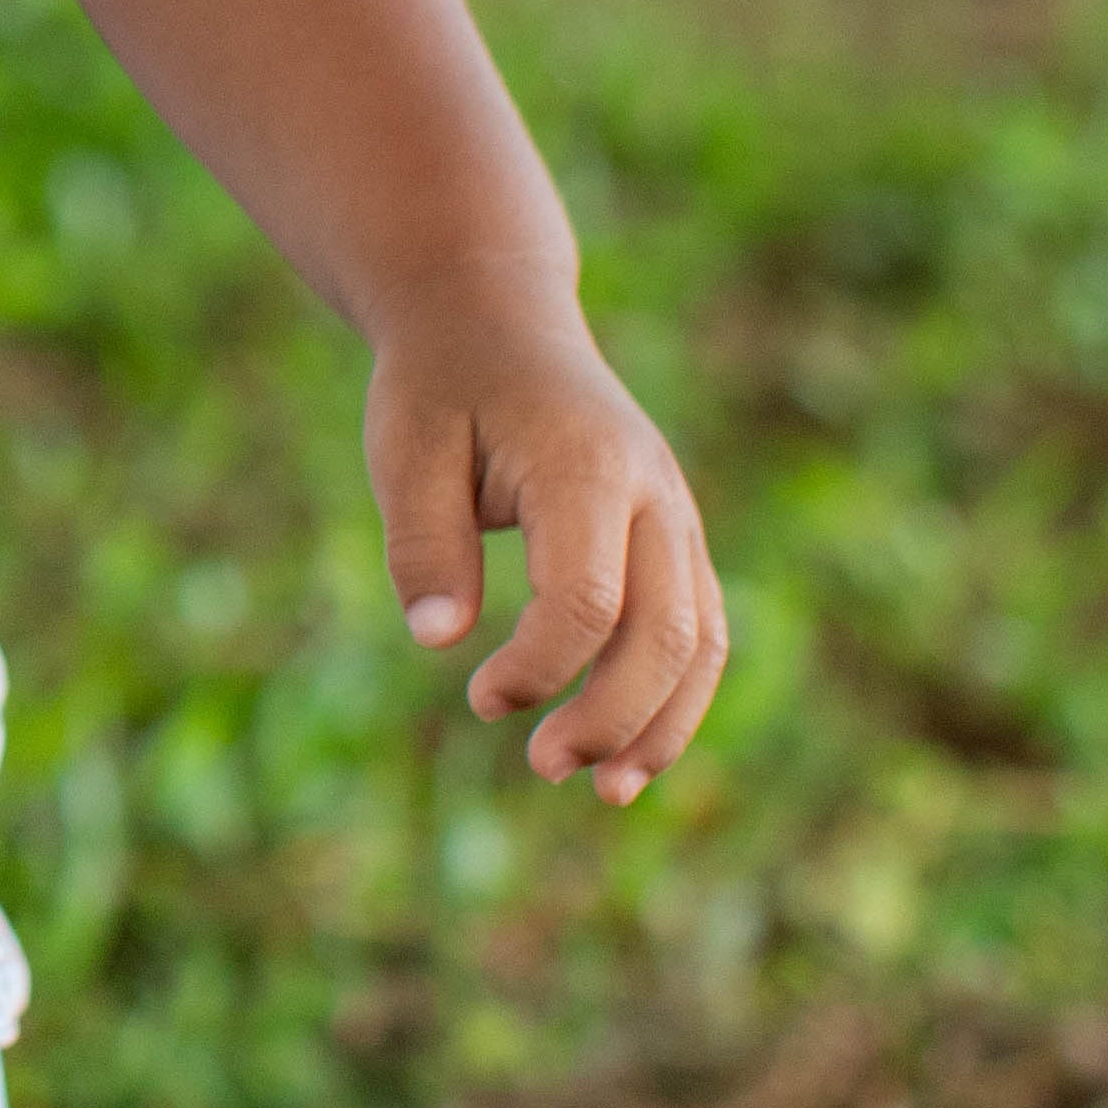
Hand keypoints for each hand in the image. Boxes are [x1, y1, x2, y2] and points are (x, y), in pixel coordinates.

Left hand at [363, 293, 725, 804]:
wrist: (493, 316)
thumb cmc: (441, 384)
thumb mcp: (405, 444)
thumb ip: (423, 541)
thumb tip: (437, 642)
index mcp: (585, 464)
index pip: (588, 598)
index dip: (541, 667)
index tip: (478, 697)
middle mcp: (652, 493)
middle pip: (665, 633)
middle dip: (611, 715)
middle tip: (541, 768)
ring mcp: (675, 515)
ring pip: (702, 641)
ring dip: (660, 724)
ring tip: (602, 792)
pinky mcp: (674, 539)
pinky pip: (699, 630)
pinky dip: (675, 697)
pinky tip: (628, 754)